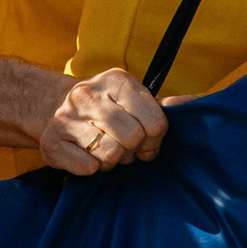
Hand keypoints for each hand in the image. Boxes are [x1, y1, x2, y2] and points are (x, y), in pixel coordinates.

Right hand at [39, 69, 168, 174]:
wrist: (53, 107)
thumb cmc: (107, 107)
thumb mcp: (134, 99)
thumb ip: (164, 106)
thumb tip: (195, 102)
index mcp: (116, 79)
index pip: (156, 122)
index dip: (155, 138)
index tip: (146, 138)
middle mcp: (88, 93)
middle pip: (133, 139)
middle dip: (134, 149)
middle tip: (125, 144)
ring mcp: (66, 117)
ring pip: (111, 154)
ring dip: (113, 159)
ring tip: (105, 148)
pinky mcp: (51, 142)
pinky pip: (88, 168)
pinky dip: (92, 167)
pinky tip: (87, 154)